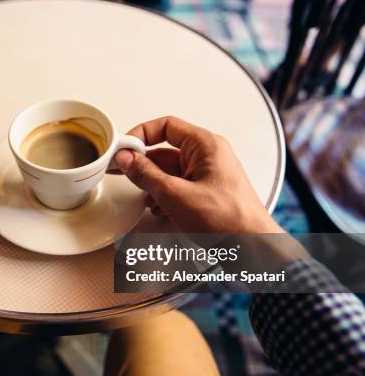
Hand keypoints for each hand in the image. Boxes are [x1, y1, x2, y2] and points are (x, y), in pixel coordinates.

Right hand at [114, 116, 282, 232]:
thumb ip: (146, 175)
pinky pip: (177, 186)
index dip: (141, 135)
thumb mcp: (176, 195)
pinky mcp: (205, 193)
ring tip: (144, 196)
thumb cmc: (230, 220)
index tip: (123, 148)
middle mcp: (207, 156)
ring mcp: (207, 175)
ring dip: (152, 183)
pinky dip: (163, 195)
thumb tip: (127, 159)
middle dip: (143, 164)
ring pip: (169, 171)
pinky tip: (158, 208)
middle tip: (122, 170)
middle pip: (165, 150)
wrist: (253, 248)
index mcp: (205, 146)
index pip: (166, 126)